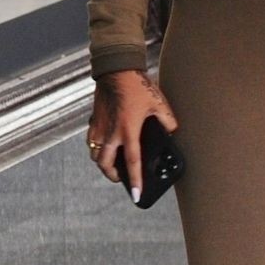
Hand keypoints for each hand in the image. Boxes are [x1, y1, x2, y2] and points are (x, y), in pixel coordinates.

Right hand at [88, 71, 178, 201]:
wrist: (116, 69)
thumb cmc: (137, 85)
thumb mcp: (160, 103)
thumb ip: (168, 121)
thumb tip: (172, 132)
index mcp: (128, 130)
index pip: (132, 162)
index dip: (135, 180)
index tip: (137, 195)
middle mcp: (111, 132)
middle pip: (105, 164)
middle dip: (112, 175)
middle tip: (120, 178)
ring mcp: (99, 127)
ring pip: (94, 154)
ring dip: (102, 162)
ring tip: (112, 164)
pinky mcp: (94, 120)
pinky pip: (91, 140)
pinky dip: (97, 147)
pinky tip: (106, 144)